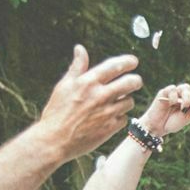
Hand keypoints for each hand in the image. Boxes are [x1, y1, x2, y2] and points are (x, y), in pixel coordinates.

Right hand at [37, 45, 142, 160]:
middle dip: (136, 80)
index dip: (128, 61)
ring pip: (129, 101)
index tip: (134, 62)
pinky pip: (124, 118)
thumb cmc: (56, 112)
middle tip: (135, 81)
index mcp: (88, 82)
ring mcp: (107, 112)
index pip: (115, 66)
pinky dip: (120, 117)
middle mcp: (100, 95)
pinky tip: (110, 117)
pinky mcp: (110, 128)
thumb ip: (77, 67)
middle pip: (131, 82)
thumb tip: (80, 48)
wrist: (54, 140)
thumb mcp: (64, 86)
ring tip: (117, 102)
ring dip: (126, 100)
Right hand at [139, 83, 189, 138]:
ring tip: (183, 108)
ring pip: (185, 87)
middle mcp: (184, 95)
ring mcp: (175, 92)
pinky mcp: (164, 92)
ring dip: (186, 98)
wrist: (158, 127)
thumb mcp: (188, 118)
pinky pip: (172, 88)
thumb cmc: (172, 122)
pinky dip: (174, 96)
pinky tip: (171, 103)